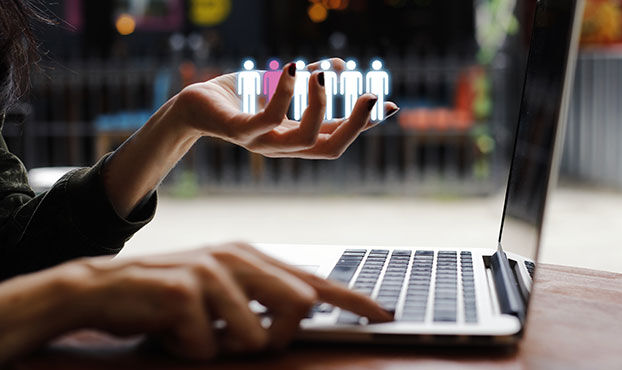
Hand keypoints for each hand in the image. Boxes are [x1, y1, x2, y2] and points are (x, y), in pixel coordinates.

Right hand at [60, 242, 391, 359]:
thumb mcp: (220, 291)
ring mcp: (211, 270)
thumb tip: (302, 312)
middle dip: (273, 336)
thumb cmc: (169, 296)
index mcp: (251, 257)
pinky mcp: (184, 290)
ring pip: (254, 337)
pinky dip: (189, 350)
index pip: (313, 281)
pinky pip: (208, 347)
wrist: (103, 288)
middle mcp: (238, 257)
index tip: (383, 313)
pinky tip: (171, 332)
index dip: (351, 299)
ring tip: (193, 331)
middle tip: (233, 336)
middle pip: (296, 308)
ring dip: (222, 347)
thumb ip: (260, 298)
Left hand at [173, 58, 397, 158]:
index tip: (390, 105)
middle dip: (356, 124)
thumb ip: (310, 80)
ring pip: (305, 139)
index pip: (338, 137)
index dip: (365, 124)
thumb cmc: (241, 97)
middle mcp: (283, 146)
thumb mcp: (282, 86)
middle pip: (330, 148)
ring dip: (321, 105)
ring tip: (322, 74)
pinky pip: (269, 118)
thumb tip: (341, 67)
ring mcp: (262, 142)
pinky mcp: (239, 131)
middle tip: (370, 95)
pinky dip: (285, 93)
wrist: (195, 104)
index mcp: (296, 138)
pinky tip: (291, 68)